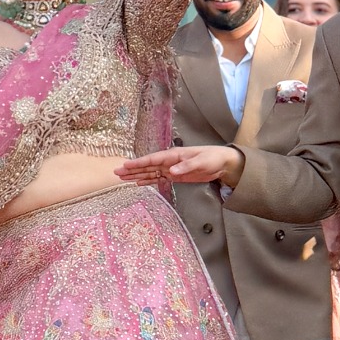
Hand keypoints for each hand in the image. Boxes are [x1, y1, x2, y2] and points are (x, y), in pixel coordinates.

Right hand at [115, 145, 243, 186]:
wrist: (222, 163)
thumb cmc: (212, 158)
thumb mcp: (201, 162)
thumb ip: (186, 167)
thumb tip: (170, 172)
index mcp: (173, 155)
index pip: (152, 159)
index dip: (139, 163)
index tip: (126, 165)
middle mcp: (168, 162)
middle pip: (147, 166)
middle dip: (132, 169)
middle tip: (116, 173)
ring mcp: (170, 169)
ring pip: (149, 173)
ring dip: (136, 175)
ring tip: (122, 178)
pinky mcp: (175, 176)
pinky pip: (158, 179)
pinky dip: (148, 181)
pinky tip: (138, 183)